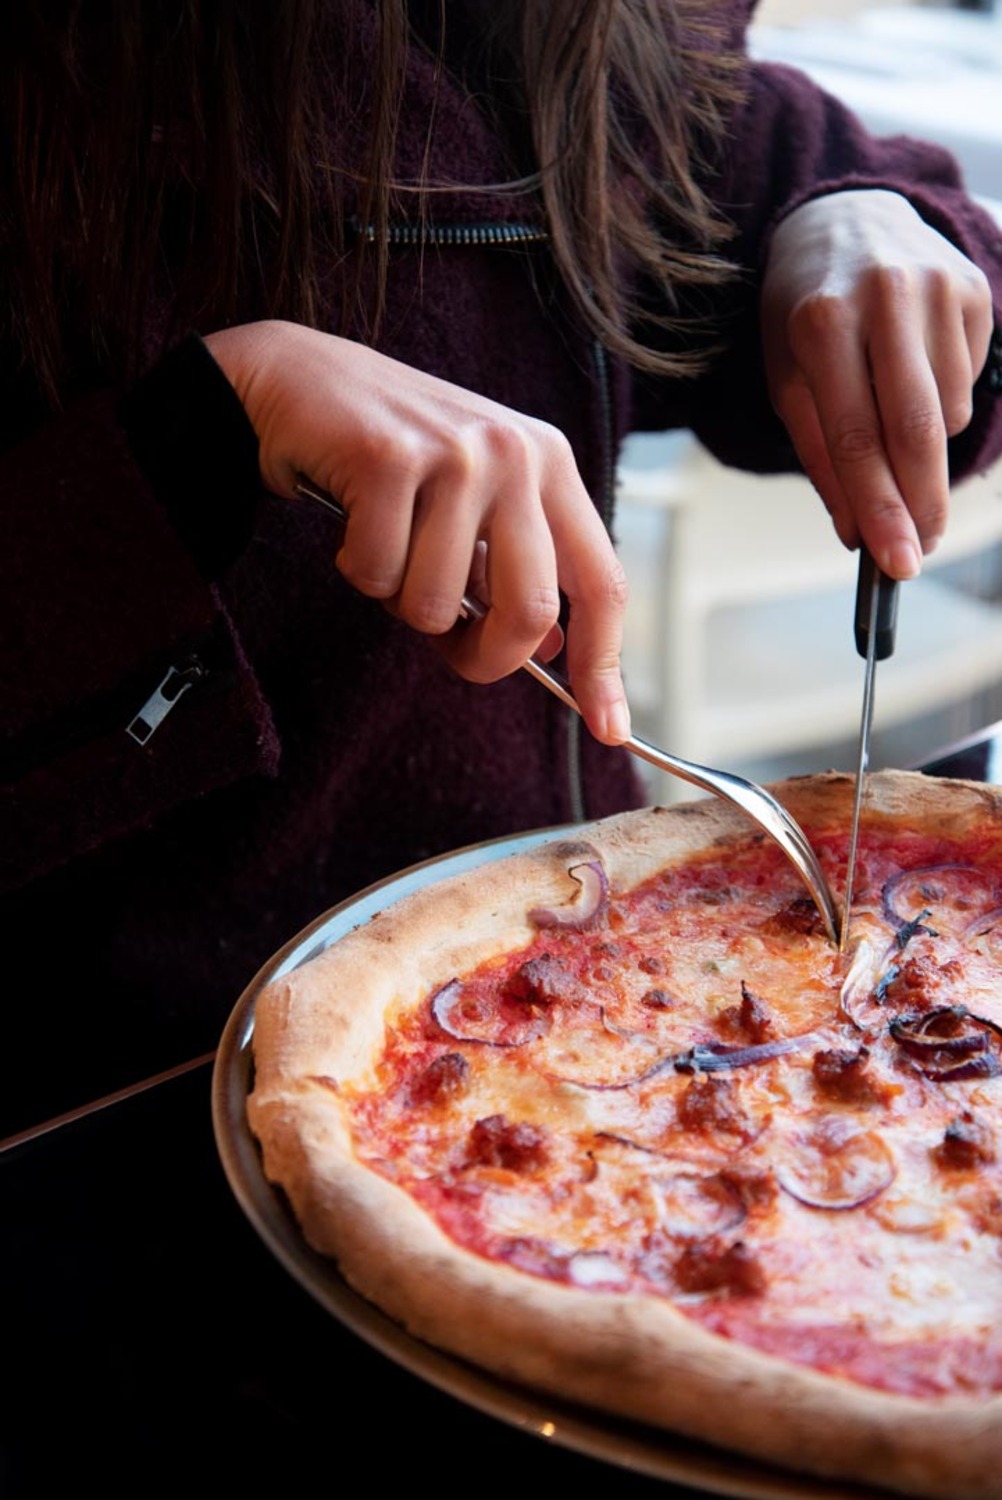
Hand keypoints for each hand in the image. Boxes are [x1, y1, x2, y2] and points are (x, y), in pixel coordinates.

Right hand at [204, 320, 630, 743]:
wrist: (299, 381)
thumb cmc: (390, 459)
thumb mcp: (474, 507)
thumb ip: (516, 572)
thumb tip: (555, 651)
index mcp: (551, 466)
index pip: (602, 583)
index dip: (605, 664)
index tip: (608, 727)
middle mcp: (518, 454)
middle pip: (529, 611)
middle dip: (483, 656)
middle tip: (447, 646)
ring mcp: (457, 453)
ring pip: (437, 604)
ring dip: (400, 601)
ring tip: (387, 548)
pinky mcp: (389, 457)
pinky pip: (378, 573)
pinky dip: (357, 569)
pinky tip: (352, 522)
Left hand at [761, 189, 993, 578]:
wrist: (844, 218)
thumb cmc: (804, 313)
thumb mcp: (787, 379)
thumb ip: (820, 455)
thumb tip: (857, 530)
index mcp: (821, 322)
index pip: (857, 436)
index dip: (880, 507)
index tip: (896, 562)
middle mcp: (884, 297)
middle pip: (917, 429)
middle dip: (920, 503)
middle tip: (918, 551)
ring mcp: (937, 287)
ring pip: (948, 413)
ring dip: (922, 449)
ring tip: (888, 420)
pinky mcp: (974, 288)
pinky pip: (969, 382)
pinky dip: (943, 402)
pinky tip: (913, 374)